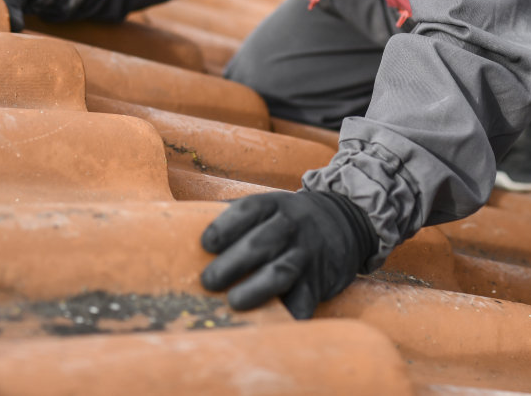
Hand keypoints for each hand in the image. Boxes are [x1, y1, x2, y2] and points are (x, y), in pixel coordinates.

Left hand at [199, 190, 375, 319]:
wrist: (347, 220)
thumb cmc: (290, 220)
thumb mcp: (271, 207)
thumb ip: (237, 219)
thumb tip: (183, 236)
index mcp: (274, 205)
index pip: (247, 211)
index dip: (224, 227)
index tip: (205, 244)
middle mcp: (292, 226)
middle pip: (260, 243)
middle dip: (232, 263)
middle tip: (208, 281)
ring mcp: (307, 254)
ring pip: (281, 272)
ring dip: (255, 289)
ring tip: (234, 303)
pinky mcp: (320, 280)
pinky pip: (305, 301)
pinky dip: (289, 315)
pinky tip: (271, 326)